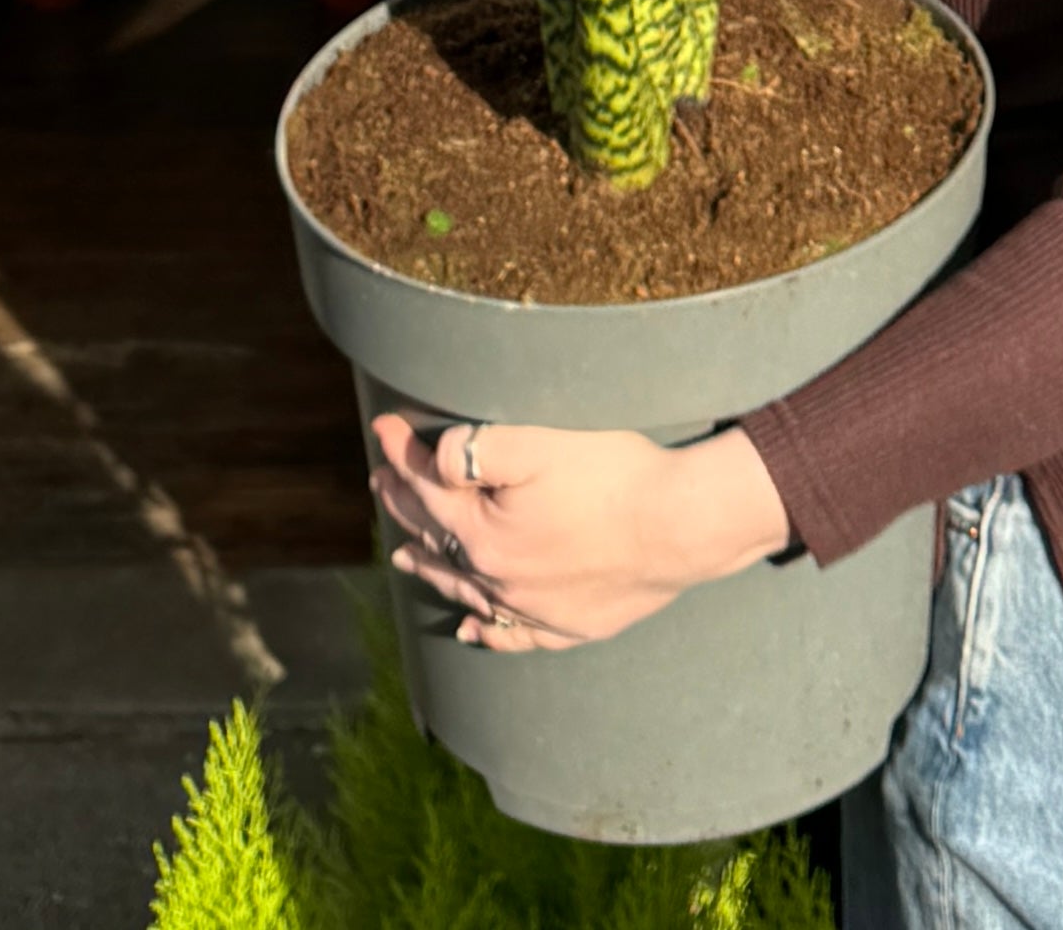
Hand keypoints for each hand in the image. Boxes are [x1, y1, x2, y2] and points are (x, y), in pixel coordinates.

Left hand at [368, 410, 789, 652]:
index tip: (382, 428)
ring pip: (466, 590)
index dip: (401, 454)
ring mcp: (534, 610)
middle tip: (383, 483)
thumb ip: (477, 451)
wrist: (680, 527)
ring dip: (431, 567)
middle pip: (438, 542)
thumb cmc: (614, 476)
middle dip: (406, 507)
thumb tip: (433, 459)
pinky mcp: (568, 625)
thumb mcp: (540, 445)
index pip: (428, 490)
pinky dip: (486, 630)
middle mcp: (500, 582)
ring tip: (404, 554)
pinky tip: (471, 629)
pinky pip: (512, 634)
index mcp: (485, 537)